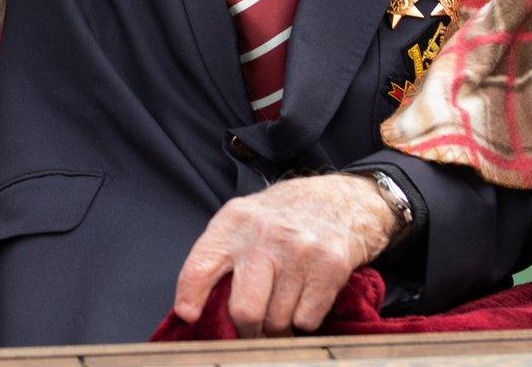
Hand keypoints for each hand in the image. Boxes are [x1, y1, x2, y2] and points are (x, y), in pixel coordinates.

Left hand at [173, 174, 400, 337]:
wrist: (342, 198)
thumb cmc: (285, 216)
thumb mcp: (246, 219)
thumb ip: (222, 254)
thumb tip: (195, 308)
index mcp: (235, 221)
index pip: (202, 264)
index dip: (190, 295)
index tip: (189, 314)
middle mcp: (264, 234)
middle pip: (244, 311)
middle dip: (247, 331)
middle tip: (252, 330)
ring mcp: (299, 250)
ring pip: (277, 322)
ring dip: (279, 328)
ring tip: (283, 307)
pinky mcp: (329, 265)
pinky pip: (307, 321)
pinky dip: (305, 321)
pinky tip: (306, 297)